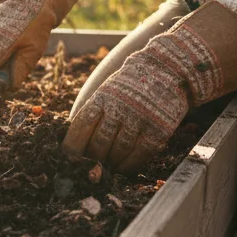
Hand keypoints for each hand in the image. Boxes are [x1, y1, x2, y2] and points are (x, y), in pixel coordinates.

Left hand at [63, 20, 221, 171]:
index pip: (81, 126)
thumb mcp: (107, 92)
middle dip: (93, 159)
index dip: (73, 146)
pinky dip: (129, 165)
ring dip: (111, 164)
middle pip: (99, 143)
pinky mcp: (159, 127)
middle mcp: (120, 107)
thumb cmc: (130, 86)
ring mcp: (140, 118)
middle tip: (93, 165)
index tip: (70, 158)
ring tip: (108, 167)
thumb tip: (76, 144)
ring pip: (119, 151)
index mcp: (102, 97)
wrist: (166, 68)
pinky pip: (141, 154)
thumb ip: (94, 114)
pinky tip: (124, 168)